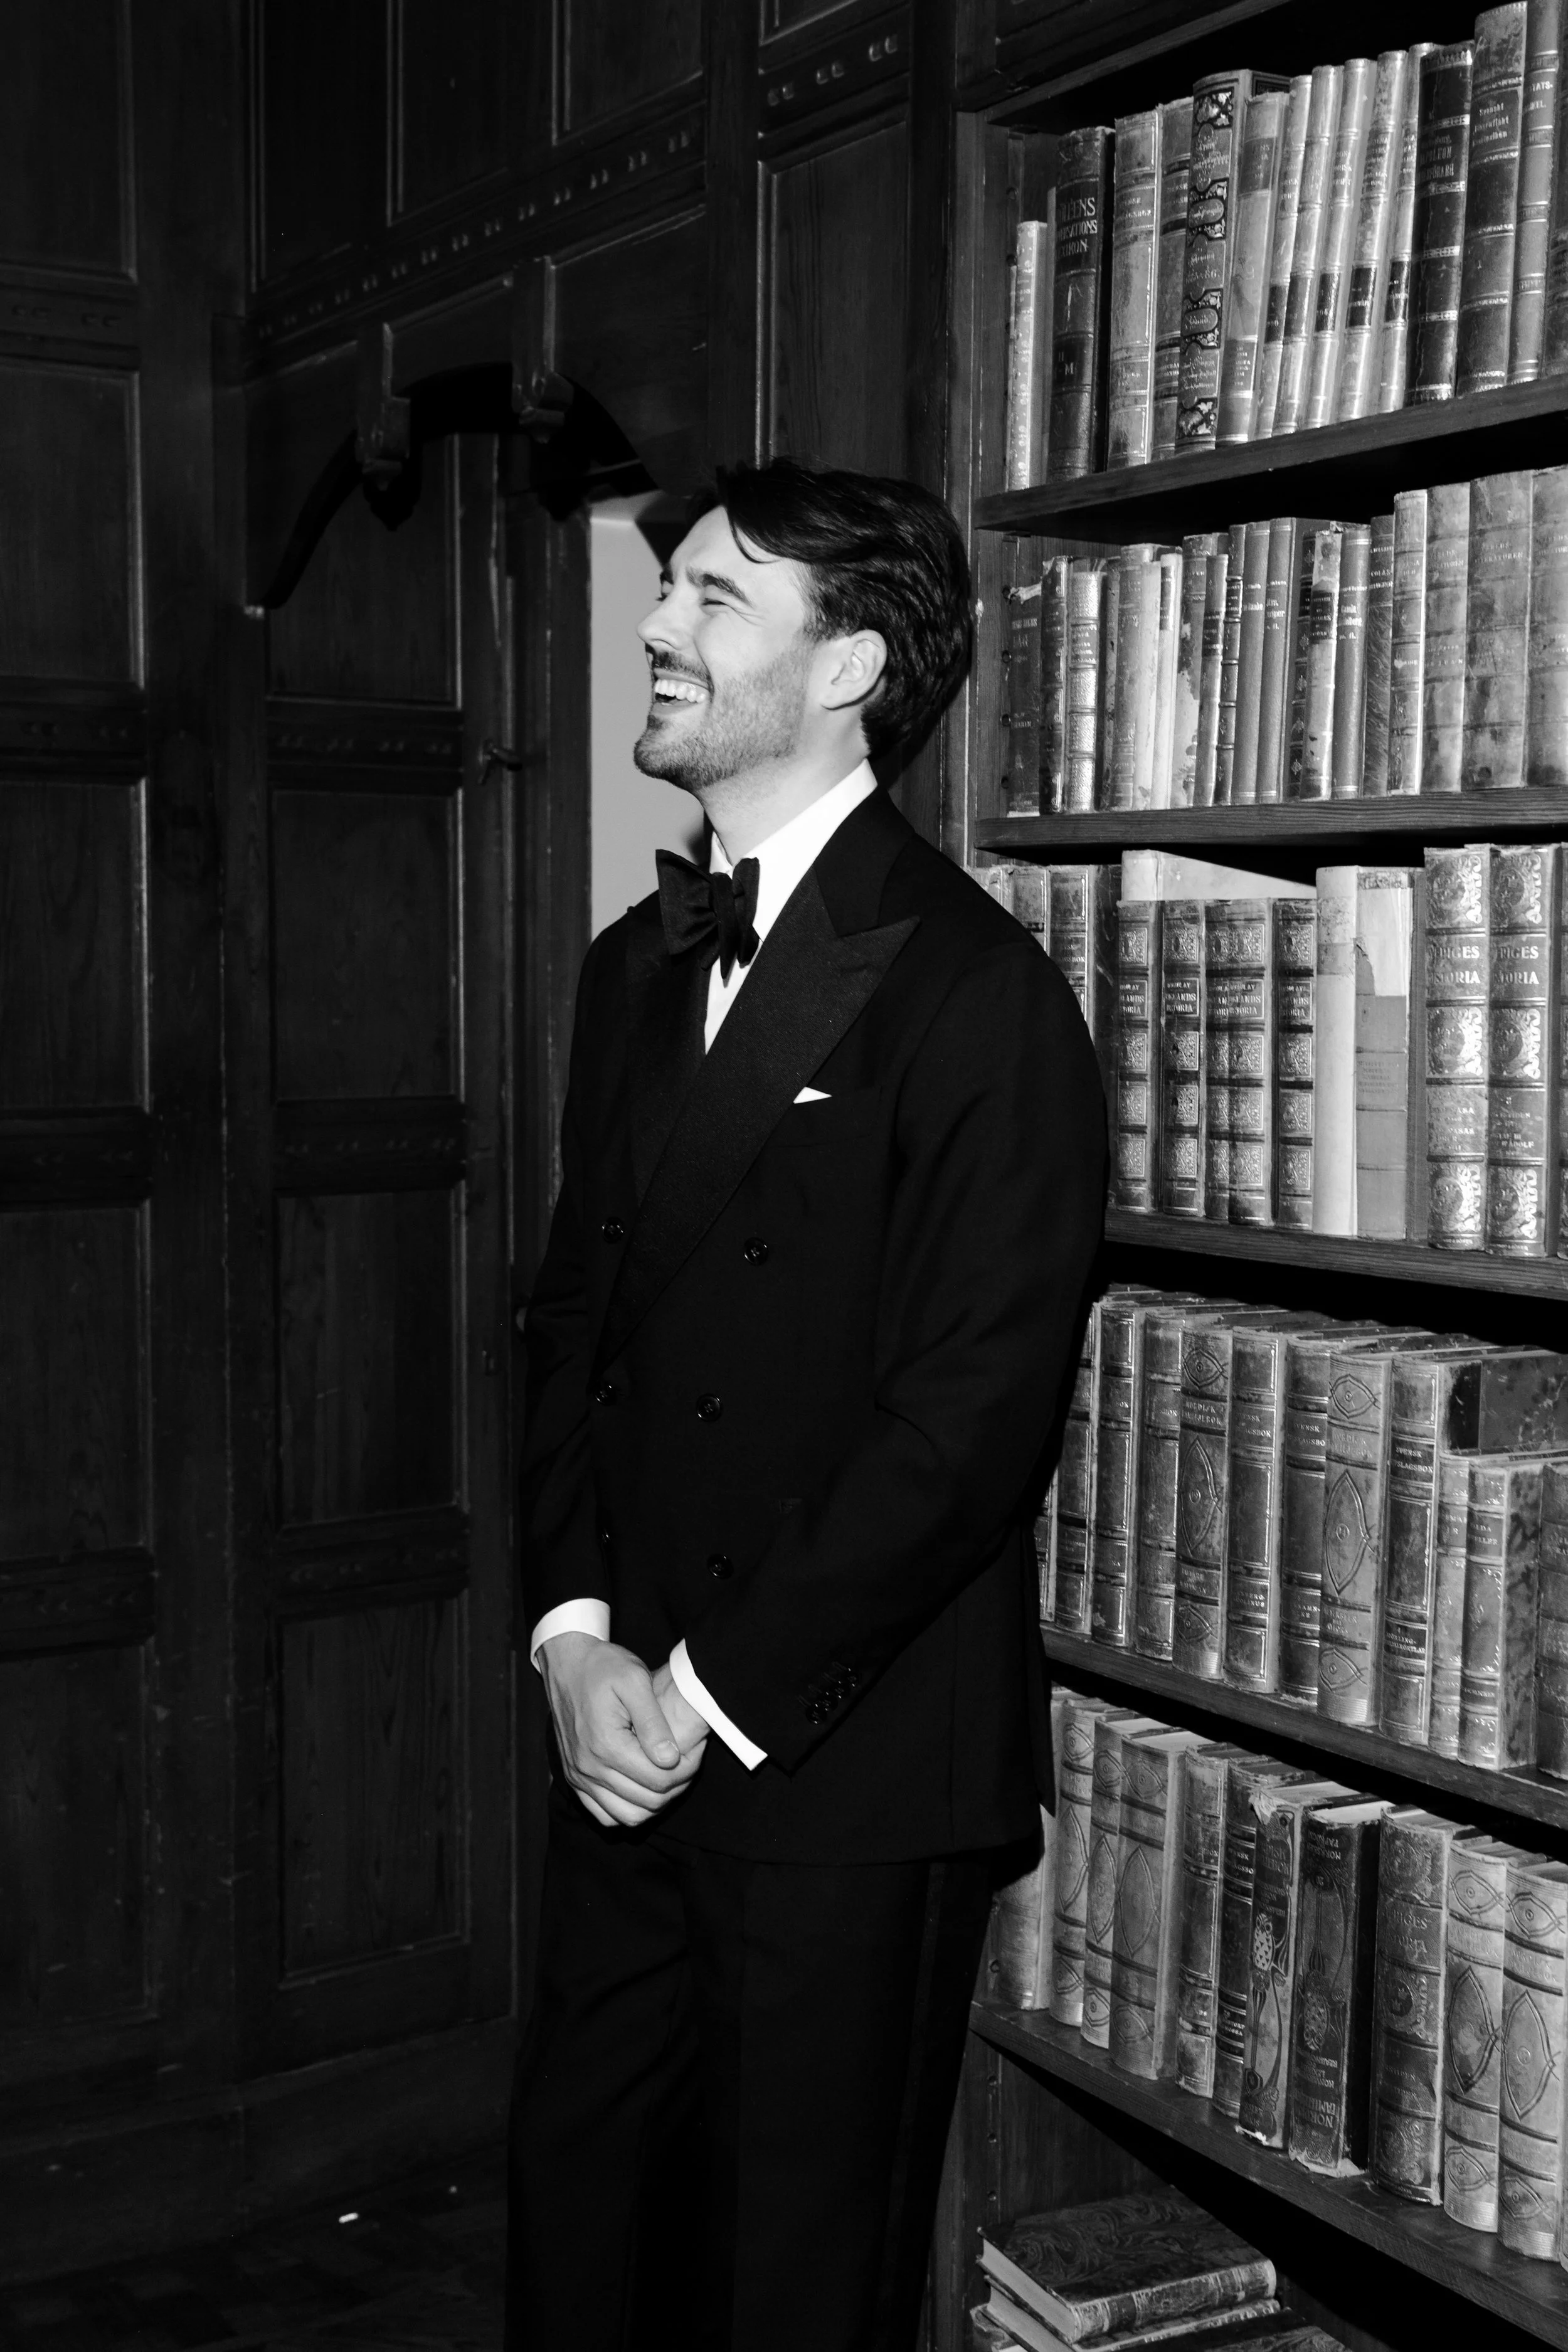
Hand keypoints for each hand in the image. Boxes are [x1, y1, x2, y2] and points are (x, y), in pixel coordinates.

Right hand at [538, 1633, 704, 1827]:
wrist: (566, 1662)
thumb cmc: (603, 1666)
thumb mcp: (634, 1680)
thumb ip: (653, 1722)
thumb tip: (670, 1759)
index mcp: (606, 1744)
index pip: (659, 1780)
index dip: (687, 1769)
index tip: (696, 1749)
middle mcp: (588, 1767)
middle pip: (647, 1802)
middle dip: (676, 1786)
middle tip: (688, 1761)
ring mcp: (578, 1776)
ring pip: (626, 1816)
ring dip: (654, 1803)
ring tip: (668, 1775)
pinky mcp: (573, 1778)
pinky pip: (603, 1814)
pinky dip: (627, 1809)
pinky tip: (642, 1786)